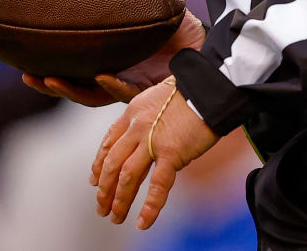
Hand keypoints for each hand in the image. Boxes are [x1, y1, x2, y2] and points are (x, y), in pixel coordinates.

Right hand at [22, 11, 205, 106]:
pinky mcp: (153, 92)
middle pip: (78, 87)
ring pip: (96, 96)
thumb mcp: (152, 5)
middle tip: (28, 74)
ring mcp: (134, 86)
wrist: (213, 43)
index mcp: (114, 61)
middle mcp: (120, 77)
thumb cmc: (182, 26)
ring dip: (72, 89)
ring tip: (51, 79)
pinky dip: (115, 86)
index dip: (54, 66)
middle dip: (52, 84)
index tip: (28, 59)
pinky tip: (102, 76)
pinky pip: (130, 93)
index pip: (77, 69)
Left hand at [90, 77, 219, 228]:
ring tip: (115, 218)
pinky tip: (143, 222)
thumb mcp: (160, 96)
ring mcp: (153, 141)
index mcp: (134, 112)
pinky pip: (157, 185)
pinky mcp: (172, 153)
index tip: (94, 180)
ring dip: (119, 201)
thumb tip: (148, 136)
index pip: (108, 143)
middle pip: (112, 164)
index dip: (98, 164)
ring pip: (127, 177)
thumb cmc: (193, 89)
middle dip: (104, 190)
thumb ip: (150, 116)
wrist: (211, 84)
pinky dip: (150, 207)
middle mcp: (138, 127)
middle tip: (101, 207)